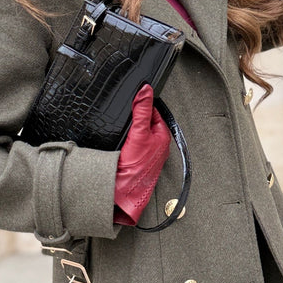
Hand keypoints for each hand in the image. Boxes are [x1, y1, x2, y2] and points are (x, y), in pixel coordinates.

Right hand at [114, 84, 170, 225]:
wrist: (122, 192)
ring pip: (138, 134)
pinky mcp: (136, 161)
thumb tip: (145, 90)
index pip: (154, 112)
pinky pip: (131, 145)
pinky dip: (125, 142)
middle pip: (145, 122)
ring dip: (129, 131)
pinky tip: (119, 144)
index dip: (142, 105)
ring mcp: (147, 154)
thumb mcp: (139, 132)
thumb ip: (142, 110)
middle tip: (125, 118)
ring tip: (123, 133)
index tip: (133, 100)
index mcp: (163, 136)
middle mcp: (157, 145)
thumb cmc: (135, 168)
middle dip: (135, 118)